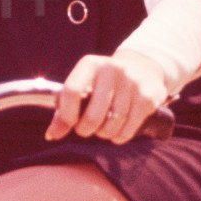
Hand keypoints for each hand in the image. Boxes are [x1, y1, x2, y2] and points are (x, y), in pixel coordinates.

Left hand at [43, 50, 157, 145]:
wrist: (144, 69)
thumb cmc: (103, 83)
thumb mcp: (83, 85)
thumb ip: (64, 108)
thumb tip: (52, 135)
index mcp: (90, 64)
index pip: (71, 91)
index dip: (66, 115)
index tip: (68, 125)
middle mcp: (112, 69)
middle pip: (93, 115)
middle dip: (86, 130)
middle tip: (86, 129)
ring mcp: (132, 82)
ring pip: (112, 125)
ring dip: (104, 134)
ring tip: (103, 129)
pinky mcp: (148, 97)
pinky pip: (128, 129)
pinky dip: (120, 136)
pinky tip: (118, 132)